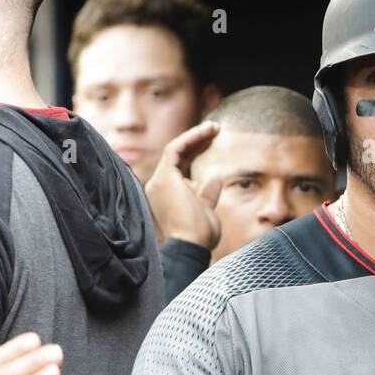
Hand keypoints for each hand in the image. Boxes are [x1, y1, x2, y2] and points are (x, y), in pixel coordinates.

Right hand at [144, 121, 221, 247]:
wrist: (191, 246)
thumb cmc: (200, 237)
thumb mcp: (207, 212)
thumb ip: (207, 194)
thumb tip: (214, 176)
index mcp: (166, 195)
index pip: (180, 166)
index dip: (196, 151)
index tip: (213, 141)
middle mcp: (158, 186)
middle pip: (177, 156)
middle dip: (197, 141)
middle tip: (216, 129)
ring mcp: (159, 181)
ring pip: (176, 149)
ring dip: (196, 136)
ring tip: (215, 127)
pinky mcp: (164, 176)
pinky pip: (176, 148)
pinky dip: (191, 138)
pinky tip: (207, 132)